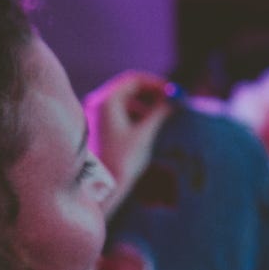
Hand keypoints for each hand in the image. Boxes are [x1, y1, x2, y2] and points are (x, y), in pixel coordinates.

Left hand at [85, 71, 176, 211]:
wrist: (97, 189)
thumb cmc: (120, 161)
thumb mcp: (145, 134)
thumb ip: (160, 112)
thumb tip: (174, 99)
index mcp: (107, 101)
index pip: (135, 80)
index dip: (157, 83)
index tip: (174, 91)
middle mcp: (97, 103)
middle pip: (128, 88)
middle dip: (151, 94)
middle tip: (171, 101)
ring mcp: (95, 115)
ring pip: (124, 101)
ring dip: (144, 105)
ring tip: (162, 117)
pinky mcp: (97, 128)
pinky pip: (118, 113)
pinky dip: (135, 115)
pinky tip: (146, 128)